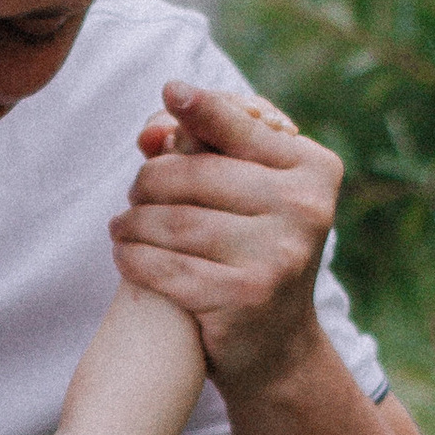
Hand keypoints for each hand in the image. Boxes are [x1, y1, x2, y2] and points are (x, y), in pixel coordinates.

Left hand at [109, 83, 340, 397]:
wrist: (278, 344)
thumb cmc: (255, 251)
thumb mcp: (255, 195)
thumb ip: (214, 152)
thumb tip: (155, 126)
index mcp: (314, 170)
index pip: (242, 131)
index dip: (203, 110)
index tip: (170, 90)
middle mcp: (304, 208)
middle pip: (197, 175)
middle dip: (151, 181)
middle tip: (132, 193)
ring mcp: (277, 254)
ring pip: (175, 221)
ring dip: (133, 221)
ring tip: (121, 225)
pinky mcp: (244, 296)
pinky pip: (167, 265)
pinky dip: (134, 257)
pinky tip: (123, 253)